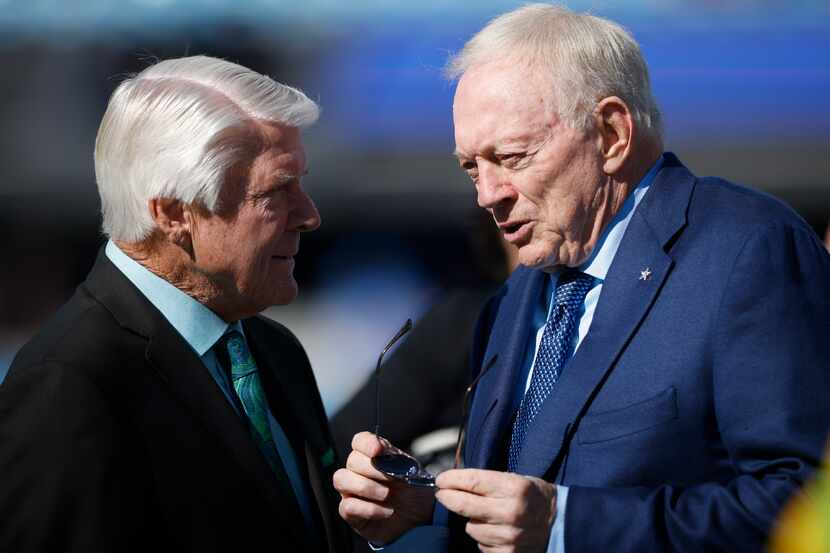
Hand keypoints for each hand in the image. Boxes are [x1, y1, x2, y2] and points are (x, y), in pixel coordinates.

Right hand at [333, 431, 434, 544]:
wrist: (419, 515)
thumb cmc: (412, 489)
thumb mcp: (412, 471)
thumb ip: (398, 460)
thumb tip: (383, 453)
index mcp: (373, 455)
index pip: (360, 441)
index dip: (366, 443)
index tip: (378, 450)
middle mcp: (358, 471)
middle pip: (352, 460)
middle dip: (372, 469)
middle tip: (392, 479)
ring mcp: (351, 491)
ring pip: (340, 480)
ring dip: (365, 487)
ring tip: (386, 495)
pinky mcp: (351, 513)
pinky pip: (347, 507)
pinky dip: (369, 509)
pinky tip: (387, 512)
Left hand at [435, 469, 556, 552]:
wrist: (560, 523)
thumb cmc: (533, 496)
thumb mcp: (516, 479)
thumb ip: (487, 481)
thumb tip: (453, 482)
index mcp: (515, 488)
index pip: (472, 482)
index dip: (451, 480)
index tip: (441, 479)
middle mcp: (512, 512)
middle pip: (464, 505)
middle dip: (448, 498)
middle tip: (443, 494)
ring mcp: (510, 536)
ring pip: (470, 528)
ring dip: (473, 521)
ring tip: (488, 516)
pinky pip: (481, 545)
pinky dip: (484, 538)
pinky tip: (495, 531)